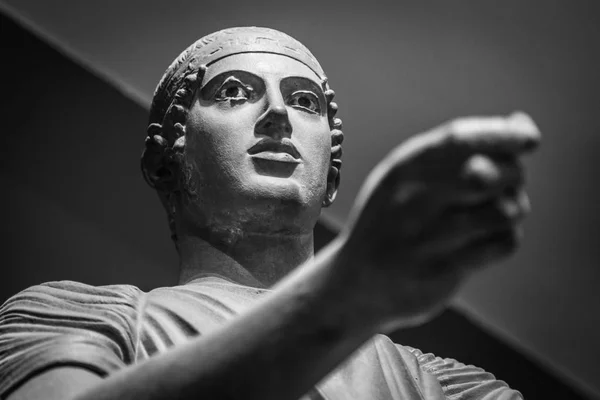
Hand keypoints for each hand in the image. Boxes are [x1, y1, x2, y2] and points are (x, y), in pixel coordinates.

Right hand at [336, 112, 540, 329]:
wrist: (356, 284)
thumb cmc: (390, 222)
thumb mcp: (406, 178)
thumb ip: (458, 151)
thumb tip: (522, 123)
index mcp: (403, 169)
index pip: (460, 139)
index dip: (504, 135)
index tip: (530, 139)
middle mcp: (413, 200)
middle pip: (490, 172)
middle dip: (513, 173)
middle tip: (506, 182)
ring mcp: (426, 238)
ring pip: (503, 210)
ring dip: (514, 208)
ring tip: (498, 212)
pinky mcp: (442, 271)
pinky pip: (501, 245)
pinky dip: (506, 238)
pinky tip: (489, 239)